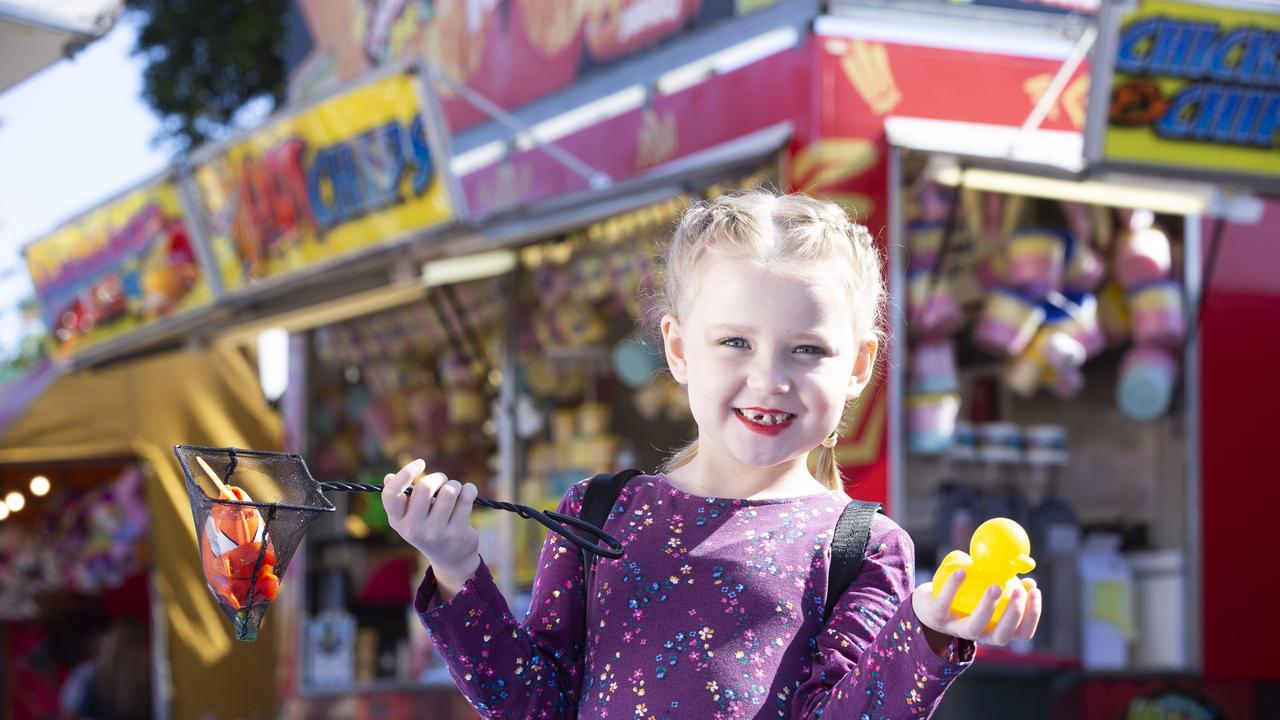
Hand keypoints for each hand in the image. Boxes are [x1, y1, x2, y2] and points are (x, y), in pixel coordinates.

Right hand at [381, 459, 480, 588]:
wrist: (450, 559)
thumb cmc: (427, 528)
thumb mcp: (409, 517)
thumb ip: (400, 498)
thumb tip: (388, 477)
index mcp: (397, 521)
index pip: (391, 493)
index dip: (404, 473)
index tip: (420, 462)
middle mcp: (413, 529)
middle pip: (424, 487)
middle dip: (438, 477)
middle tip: (443, 481)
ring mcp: (435, 533)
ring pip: (449, 491)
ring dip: (455, 485)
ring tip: (456, 491)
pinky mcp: (456, 533)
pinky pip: (466, 498)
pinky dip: (469, 490)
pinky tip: (468, 493)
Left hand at [911, 570, 1041, 648]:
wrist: (928, 603)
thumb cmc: (966, 596)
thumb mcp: (987, 590)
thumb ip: (1007, 584)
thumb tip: (1029, 575)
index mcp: (996, 630)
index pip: (1021, 632)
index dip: (1032, 616)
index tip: (1035, 591)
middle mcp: (979, 634)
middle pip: (1001, 636)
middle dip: (1013, 615)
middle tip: (1018, 590)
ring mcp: (956, 629)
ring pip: (973, 628)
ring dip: (987, 608)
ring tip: (995, 586)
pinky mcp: (937, 618)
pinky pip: (945, 603)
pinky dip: (954, 587)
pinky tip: (962, 570)